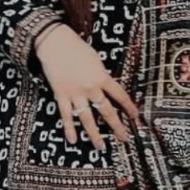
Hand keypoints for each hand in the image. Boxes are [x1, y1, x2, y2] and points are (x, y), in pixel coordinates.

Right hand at [35, 23, 137, 150]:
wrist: (55, 43)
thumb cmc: (76, 47)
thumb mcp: (96, 59)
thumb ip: (101, 74)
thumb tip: (106, 86)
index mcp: (102, 77)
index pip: (120, 95)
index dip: (129, 107)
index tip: (135, 116)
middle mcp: (91, 88)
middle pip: (107, 111)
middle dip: (117, 126)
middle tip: (124, 139)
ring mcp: (75, 94)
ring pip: (87, 118)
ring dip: (94, 134)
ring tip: (100, 146)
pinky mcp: (61, 95)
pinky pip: (66, 115)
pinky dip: (69, 128)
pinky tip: (73, 140)